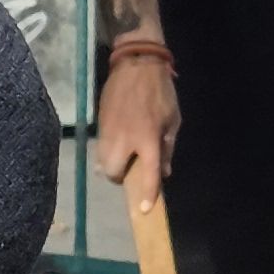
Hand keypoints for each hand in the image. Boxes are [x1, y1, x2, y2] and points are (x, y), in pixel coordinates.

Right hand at [94, 52, 177, 214]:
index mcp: (147, 138)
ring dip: (112, 165)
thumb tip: (164, 172)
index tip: (143, 210)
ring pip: (102, 162)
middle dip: (120, 177)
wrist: (136, 64)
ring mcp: (108, 132)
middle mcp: (124, 139)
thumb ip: (167, 148)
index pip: (148, 173)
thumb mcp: (173, 120)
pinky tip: (117, 143)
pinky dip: (107, 152)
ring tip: (123, 156)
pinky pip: (100, 148)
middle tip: (130, 169)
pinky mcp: (99, 124)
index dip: (147, 193)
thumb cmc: (161, 92)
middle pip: (113, 173)